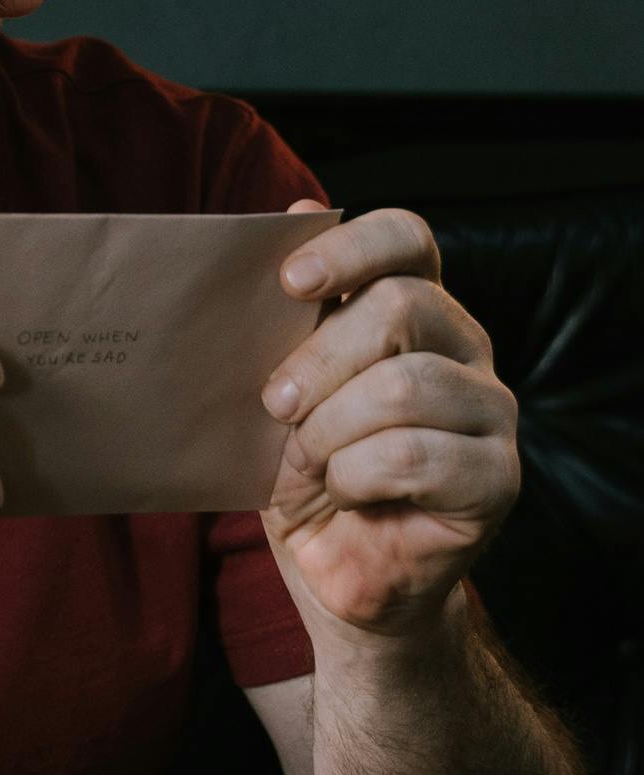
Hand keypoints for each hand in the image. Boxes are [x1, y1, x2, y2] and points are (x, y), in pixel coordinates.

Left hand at [261, 204, 519, 637]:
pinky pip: (415, 456)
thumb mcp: (280, 386)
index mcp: (414, 307)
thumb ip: (291, 311)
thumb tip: (298, 209)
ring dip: (331, 428)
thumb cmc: (303, 465)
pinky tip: (345, 492)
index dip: (352, 247)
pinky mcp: (498, 478)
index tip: (290, 281)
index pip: (408, 239)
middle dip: (320, 357)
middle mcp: (464, 346)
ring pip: (405, 384)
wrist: (333, 566)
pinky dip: (355, 476)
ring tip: (306, 461)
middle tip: (276, 404)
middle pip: (403, 306)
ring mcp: (491, 411)